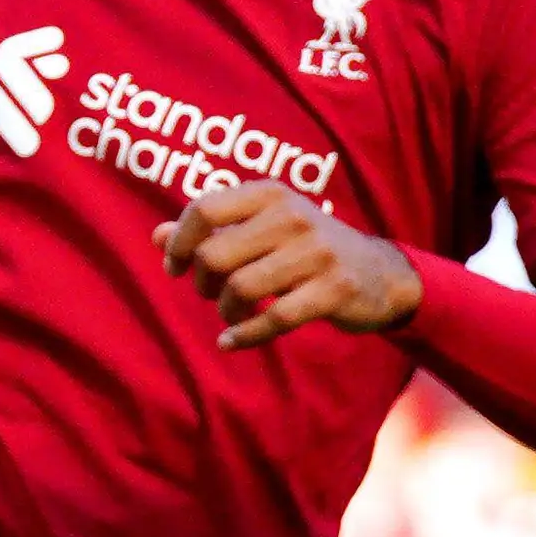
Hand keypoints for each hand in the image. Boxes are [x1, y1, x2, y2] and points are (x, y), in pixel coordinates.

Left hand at [156, 181, 421, 348]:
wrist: (378, 274)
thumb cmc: (303, 249)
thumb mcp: (261, 229)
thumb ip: (211, 230)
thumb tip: (156, 236)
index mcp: (270, 195)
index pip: (203, 210)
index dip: (179, 243)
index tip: (175, 267)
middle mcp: (293, 216)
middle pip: (214, 255)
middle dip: (202, 283)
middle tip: (211, 293)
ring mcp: (317, 252)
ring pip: (240, 288)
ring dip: (226, 311)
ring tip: (231, 314)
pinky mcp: (334, 289)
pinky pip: (274, 319)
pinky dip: (244, 336)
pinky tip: (231, 342)